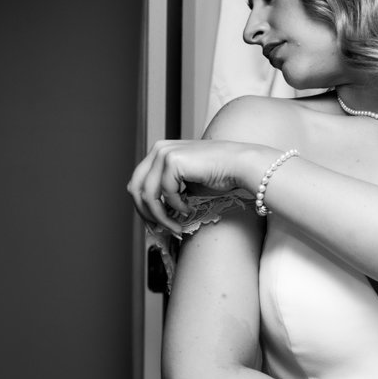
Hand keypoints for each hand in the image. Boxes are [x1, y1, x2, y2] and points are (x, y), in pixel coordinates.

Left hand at [127, 139, 273, 234]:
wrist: (242, 165)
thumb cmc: (220, 175)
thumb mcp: (187, 184)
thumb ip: (167, 192)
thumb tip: (152, 213)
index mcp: (160, 152)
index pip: (137, 183)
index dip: (142, 207)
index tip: (153, 224)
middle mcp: (159, 149)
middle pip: (135, 188)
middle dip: (146, 213)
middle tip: (158, 229)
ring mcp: (164, 153)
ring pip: (148, 194)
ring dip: (161, 216)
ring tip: (176, 226)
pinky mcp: (173, 160)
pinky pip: (165, 193)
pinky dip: (176, 206)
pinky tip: (189, 209)